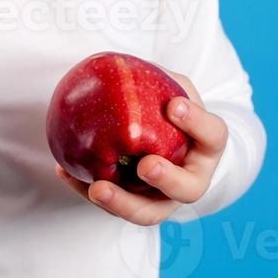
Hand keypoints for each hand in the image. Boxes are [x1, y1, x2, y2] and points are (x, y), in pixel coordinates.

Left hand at [53, 70, 228, 225]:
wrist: (167, 144)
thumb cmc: (170, 111)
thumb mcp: (173, 88)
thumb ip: (158, 78)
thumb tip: (124, 65)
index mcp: (206, 146)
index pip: (213, 134)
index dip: (197, 122)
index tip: (174, 105)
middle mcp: (191, 178)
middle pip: (188, 189)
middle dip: (167, 179)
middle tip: (146, 165)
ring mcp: (163, 198)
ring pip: (148, 212)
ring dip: (122, 202)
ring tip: (97, 188)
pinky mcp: (134, 205)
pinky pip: (112, 205)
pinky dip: (86, 189)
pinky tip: (65, 171)